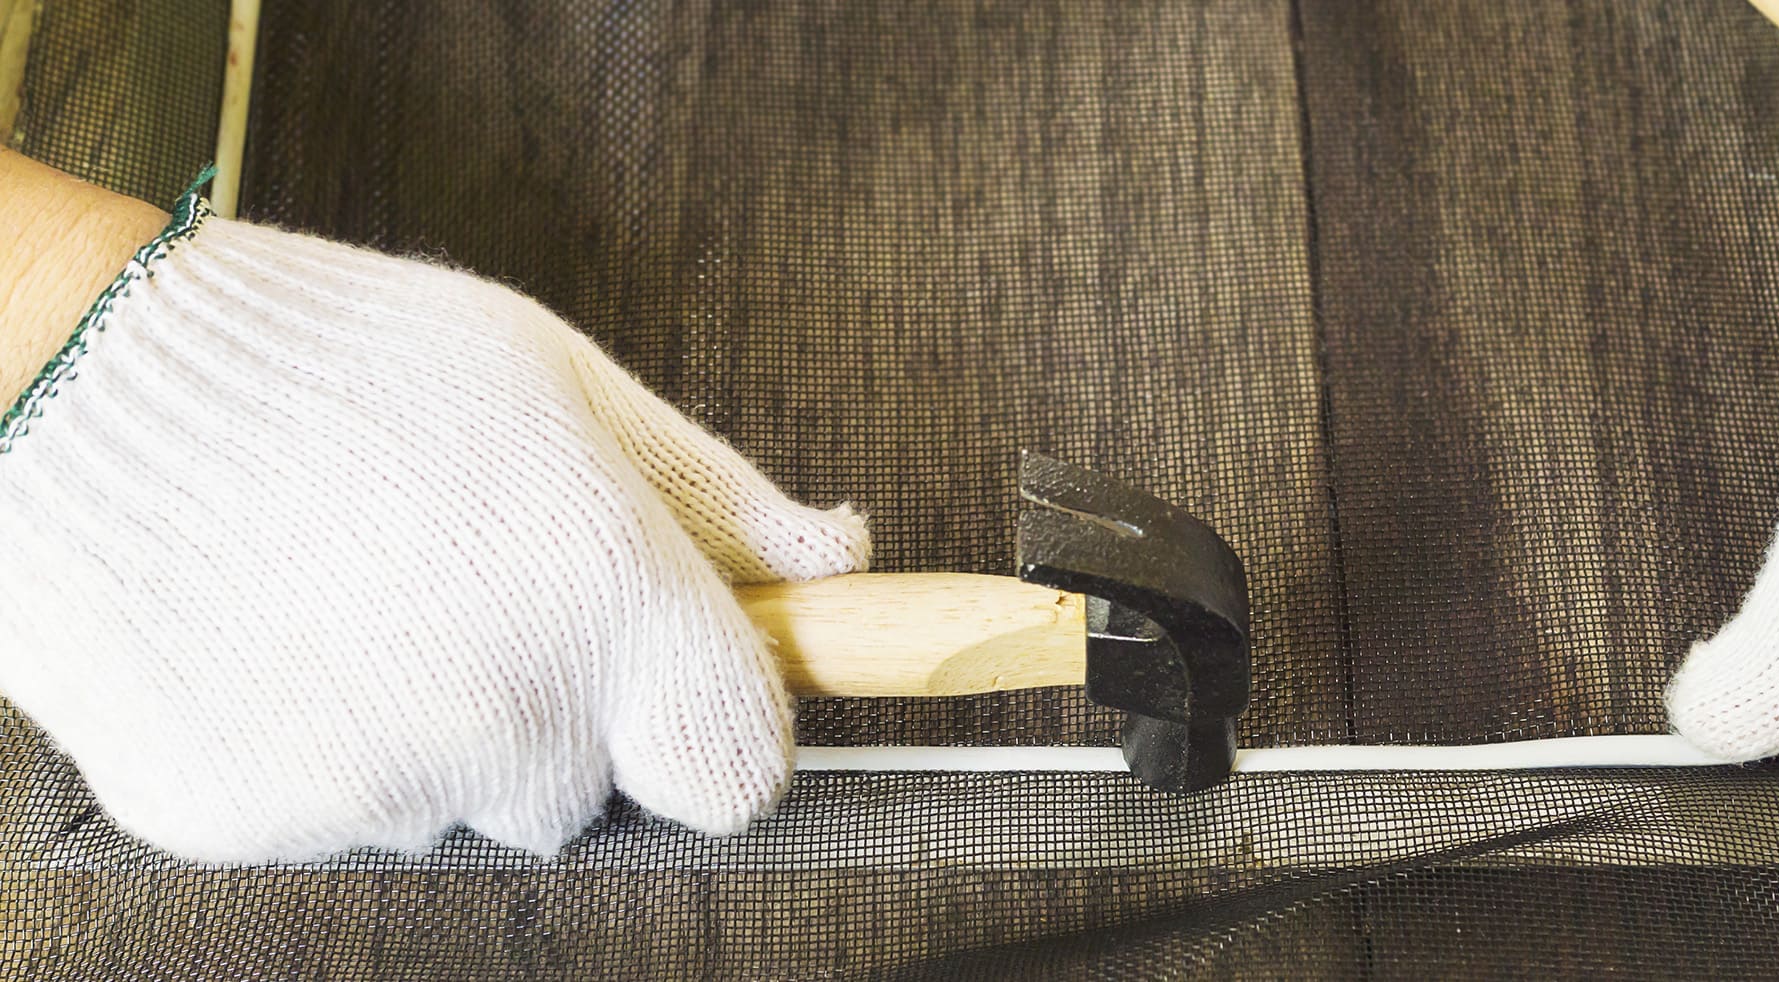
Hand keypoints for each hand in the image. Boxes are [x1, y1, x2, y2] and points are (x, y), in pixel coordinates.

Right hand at [0, 177, 867, 861]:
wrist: (80, 384)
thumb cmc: (342, 359)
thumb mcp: (563, 384)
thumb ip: (716, 498)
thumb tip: (834, 561)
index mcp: (608, 601)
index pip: (739, 771)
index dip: (720, 730)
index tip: (688, 689)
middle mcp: (507, 716)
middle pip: (596, 789)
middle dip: (566, 709)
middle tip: (474, 588)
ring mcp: (376, 784)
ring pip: (467, 801)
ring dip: (444, 727)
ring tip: (361, 595)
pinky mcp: (255, 824)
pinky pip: (345, 814)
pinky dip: (329, 745)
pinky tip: (285, 636)